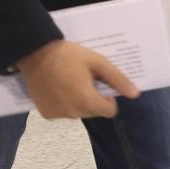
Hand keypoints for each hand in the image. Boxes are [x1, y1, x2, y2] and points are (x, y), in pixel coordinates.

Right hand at [14, 39, 140, 119]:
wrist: (34, 52)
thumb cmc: (68, 55)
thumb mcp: (97, 62)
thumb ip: (117, 79)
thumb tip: (135, 94)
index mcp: (87, 101)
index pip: (109, 111)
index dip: (107, 97)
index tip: (98, 83)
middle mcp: (73, 113)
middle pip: (93, 112)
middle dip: (92, 98)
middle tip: (82, 78)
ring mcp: (58, 115)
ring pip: (78, 112)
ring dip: (77, 101)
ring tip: (68, 81)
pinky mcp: (46, 114)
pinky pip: (62, 112)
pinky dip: (63, 103)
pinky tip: (56, 88)